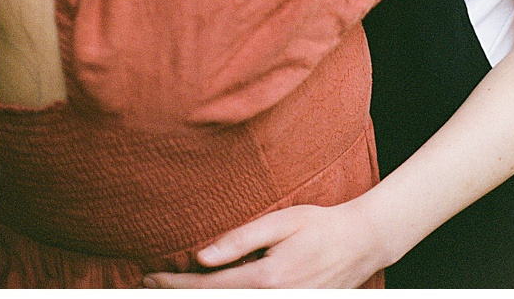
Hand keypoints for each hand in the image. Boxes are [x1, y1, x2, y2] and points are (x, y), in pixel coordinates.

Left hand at [142, 202, 388, 288]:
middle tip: (149, 288)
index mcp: (269, 279)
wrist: (364, 243)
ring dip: (204, 297)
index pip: (210, 288)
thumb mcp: (279, 223)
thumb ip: (239, 240)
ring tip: (174, 288)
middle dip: (183, 296)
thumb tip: (200, 256)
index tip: (149, 280)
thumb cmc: (320, 226)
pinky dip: (228, 298)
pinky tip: (210, 289)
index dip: (176, 286)